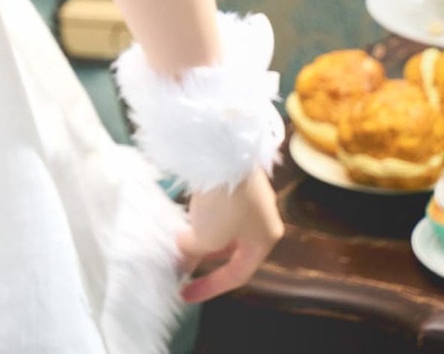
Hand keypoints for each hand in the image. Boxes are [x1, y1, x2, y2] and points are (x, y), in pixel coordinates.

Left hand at [174, 164, 283, 304]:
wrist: (224, 149)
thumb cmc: (224, 202)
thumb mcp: (206, 237)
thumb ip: (192, 253)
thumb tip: (181, 258)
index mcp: (265, 238)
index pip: (239, 274)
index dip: (210, 287)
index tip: (184, 294)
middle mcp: (263, 217)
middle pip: (232, 248)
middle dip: (204, 258)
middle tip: (179, 264)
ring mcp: (250, 193)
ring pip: (224, 225)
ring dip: (202, 234)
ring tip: (177, 240)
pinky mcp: (235, 175)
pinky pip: (219, 204)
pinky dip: (203, 213)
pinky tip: (186, 214)